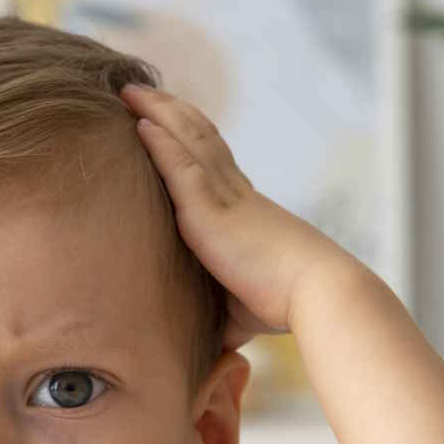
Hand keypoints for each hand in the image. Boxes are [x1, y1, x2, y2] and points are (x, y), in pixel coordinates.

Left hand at [119, 82, 348, 351]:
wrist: (314, 292)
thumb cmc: (285, 305)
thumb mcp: (243, 310)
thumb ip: (223, 317)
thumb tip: (211, 353)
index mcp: (243, 209)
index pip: (211, 162)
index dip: (188, 137)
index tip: (166, 119)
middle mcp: (233, 192)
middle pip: (197, 136)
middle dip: (167, 110)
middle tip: (138, 90)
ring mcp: (222, 196)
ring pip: (186, 139)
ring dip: (157, 112)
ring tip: (129, 90)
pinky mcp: (209, 209)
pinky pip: (178, 164)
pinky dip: (157, 141)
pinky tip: (137, 122)